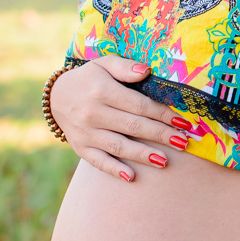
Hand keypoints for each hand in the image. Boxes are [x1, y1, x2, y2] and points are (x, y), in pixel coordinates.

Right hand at [50, 55, 191, 180]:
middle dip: (161, 135)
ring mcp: (86, 133)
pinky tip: (132, 176)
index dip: (163, 114)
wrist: (55, 96)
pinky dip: (114, 169)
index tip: (184, 122)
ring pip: (119, 146)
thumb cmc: (89, 79)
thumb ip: (125, 66)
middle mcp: (93, 113)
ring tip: (165, 161)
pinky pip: (98, 161)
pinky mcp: (80, 148)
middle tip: (183, 142)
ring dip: (142, 155)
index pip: (139, 105)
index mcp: (103, 91)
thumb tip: (146, 71)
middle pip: (133, 127)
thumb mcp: (103, 64)